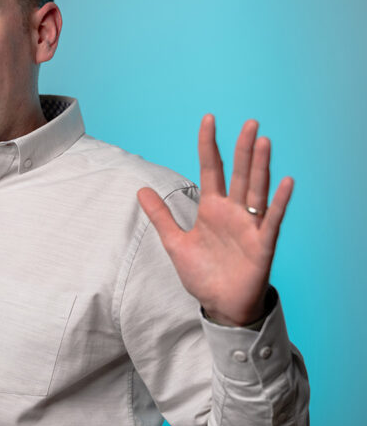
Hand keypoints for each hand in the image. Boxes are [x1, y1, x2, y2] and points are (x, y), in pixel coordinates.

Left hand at [136, 114, 293, 326]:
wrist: (220, 305)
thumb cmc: (203, 273)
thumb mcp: (175, 242)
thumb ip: (160, 216)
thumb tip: (141, 190)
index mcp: (212, 209)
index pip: (211, 169)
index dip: (209, 145)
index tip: (208, 119)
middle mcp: (233, 212)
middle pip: (239, 174)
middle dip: (243, 149)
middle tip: (250, 122)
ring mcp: (249, 226)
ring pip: (256, 190)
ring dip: (260, 167)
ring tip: (264, 141)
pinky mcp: (262, 245)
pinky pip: (271, 221)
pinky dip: (278, 202)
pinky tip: (285, 182)